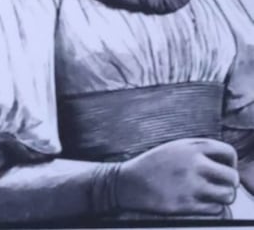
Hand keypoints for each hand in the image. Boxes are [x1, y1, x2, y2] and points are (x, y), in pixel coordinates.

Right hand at [117, 138, 238, 215]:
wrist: (126, 182)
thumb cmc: (151, 165)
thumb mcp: (173, 147)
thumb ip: (198, 150)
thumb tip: (224, 162)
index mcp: (191, 147)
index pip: (228, 152)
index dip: (230, 162)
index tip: (223, 168)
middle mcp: (193, 164)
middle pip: (231, 176)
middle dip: (228, 182)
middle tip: (219, 185)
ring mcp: (190, 185)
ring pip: (227, 195)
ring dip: (222, 196)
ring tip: (212, 195)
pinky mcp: (186, 204)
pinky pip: (215, 209)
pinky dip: (212, 207)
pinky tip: (201, 203)